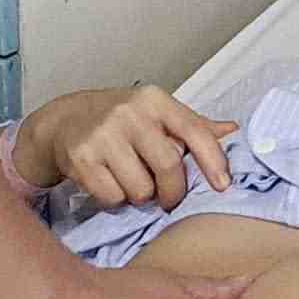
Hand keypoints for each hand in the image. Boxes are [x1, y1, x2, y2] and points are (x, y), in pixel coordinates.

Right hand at [21, 84, 237, 209]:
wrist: (65, 120)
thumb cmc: (122, 121)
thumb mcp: (157, 113)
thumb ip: (193, 126)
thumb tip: (234, 131)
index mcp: (155, 100)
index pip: (193, 129)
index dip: (212, 159)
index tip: (223, 185)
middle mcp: (130, 113)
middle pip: (169, 167)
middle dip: (173, 191)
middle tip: (167, 197)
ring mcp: (103, 134)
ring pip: (141, 189)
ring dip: (140, 195)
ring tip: (130, 179)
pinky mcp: (82, 157)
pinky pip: (113, 197)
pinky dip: (115, 199)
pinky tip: (109, 181)